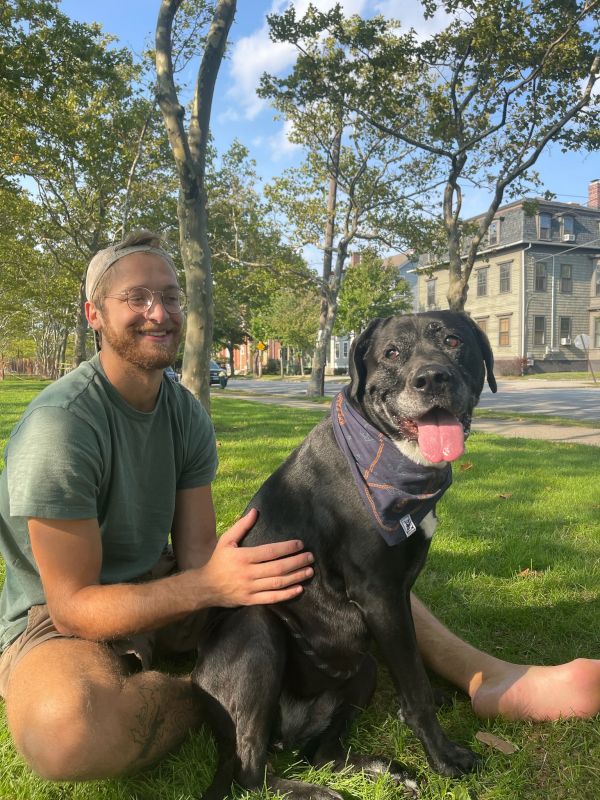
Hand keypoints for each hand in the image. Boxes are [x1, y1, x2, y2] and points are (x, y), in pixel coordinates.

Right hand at [197, 508, 313, 606]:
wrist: (205, 587)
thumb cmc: (218, 561)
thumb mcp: (226, 541)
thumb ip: (241, 526)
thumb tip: (255, 511)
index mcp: (243, 557)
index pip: (270, 552)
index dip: (287, 548)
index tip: (300, 544)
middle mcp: (248, 573)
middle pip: (278, 568)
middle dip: (297, 562)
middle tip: (310, 557)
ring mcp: (250, 588)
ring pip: (277, 583)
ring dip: (296, 577)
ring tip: (309, 571)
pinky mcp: (251, 600)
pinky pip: (272, 598)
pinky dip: (287, 594)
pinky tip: (299, 588)